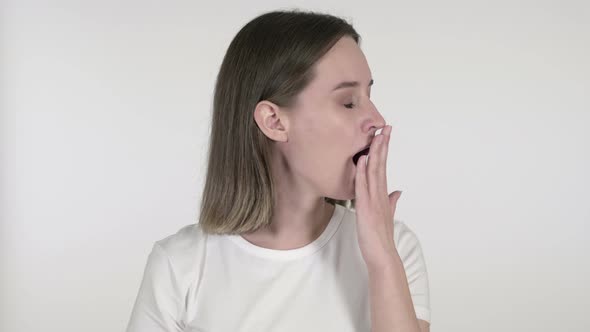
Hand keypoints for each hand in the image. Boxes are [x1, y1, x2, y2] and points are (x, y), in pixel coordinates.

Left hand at [354, 124, 401, 271]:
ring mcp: (374, 202)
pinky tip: (361, 160)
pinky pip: (363, 188)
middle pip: (381, 166)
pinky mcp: (366, 210)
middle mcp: (380, 196)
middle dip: (383, 146)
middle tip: (385, 127)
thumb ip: (392, 202)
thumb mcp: (387, 216)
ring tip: (376, 136)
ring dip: (374, 154)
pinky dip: (362, 173)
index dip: (384, 151)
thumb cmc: (381, 238)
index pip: (384, 168)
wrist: (383, 256)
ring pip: (374, 173)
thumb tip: (398, 192)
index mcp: (384, 196)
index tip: (386, 135)